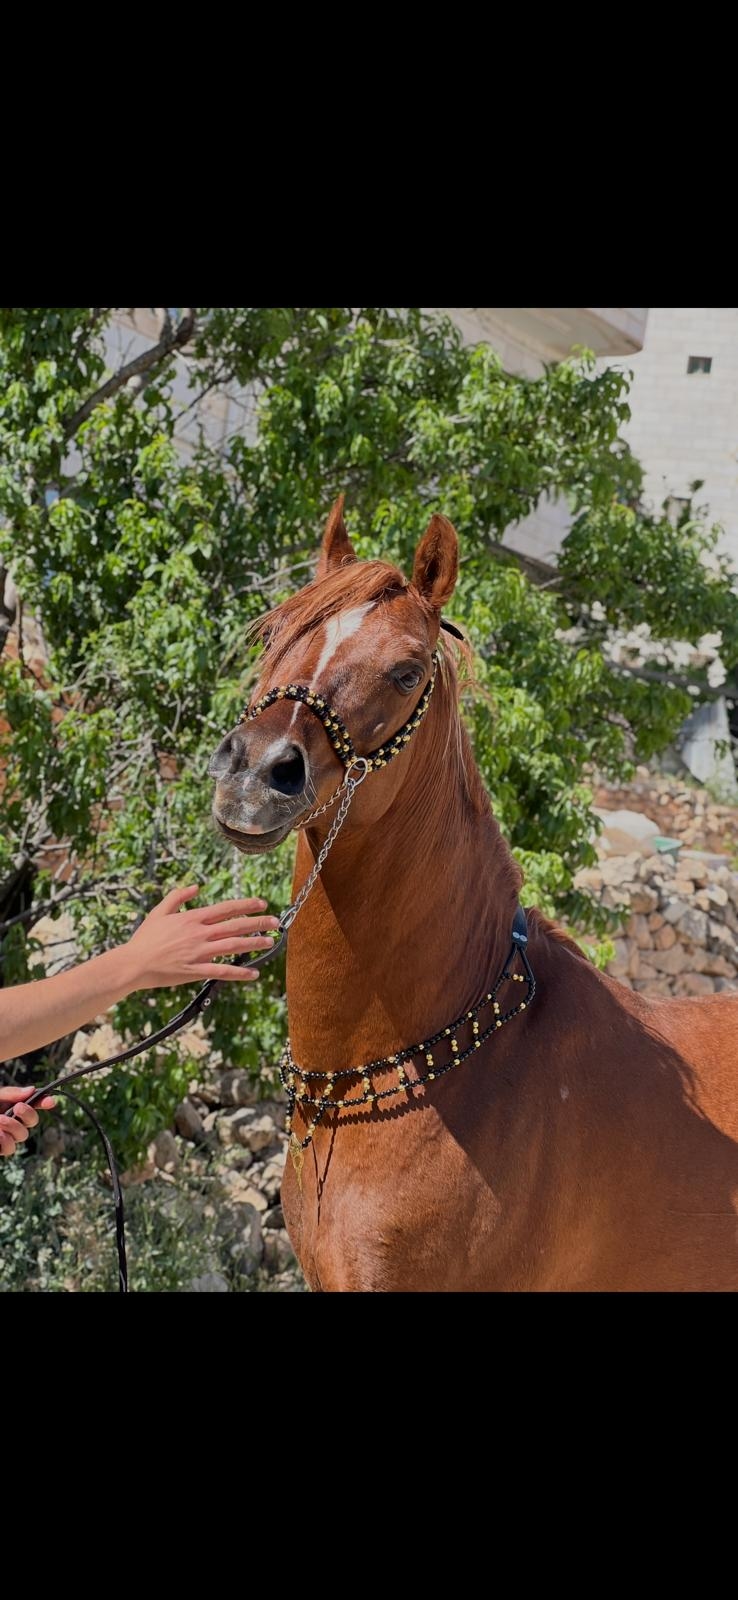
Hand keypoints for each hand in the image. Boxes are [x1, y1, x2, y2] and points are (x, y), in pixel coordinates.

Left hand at [0, 1086, 56, 1157]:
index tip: (50, 1102)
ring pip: (23, 1135)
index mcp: (13, 1105)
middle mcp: (12, 1121)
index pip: (34, 1104)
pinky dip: (6, 1142)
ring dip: (14, 1127)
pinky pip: (10, 1149)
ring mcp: (7, 1135)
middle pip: (33, 1121)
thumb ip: (11, 1093)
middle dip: (29, 1114)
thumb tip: (32, 1089)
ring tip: (0, 1120)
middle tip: (17, 1108)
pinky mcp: (0, 1148)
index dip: (44, 1102)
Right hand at [120, 887, 280, 991]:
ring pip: (234, 946)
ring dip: (254, 943)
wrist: (134, 963)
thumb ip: (178, 896)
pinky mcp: (196, 970)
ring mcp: (199, 952)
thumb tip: (196, 886)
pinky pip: (223, 971)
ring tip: (270, 941)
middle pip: (235, 925)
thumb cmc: (145, 938)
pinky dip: (240, 973)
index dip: (246, 905)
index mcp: (193, 918)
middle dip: (258, 922)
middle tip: (275, 921)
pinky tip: (254, 973)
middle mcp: (200, 933)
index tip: (261, 903)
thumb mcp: (159, 911)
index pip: (226, 908)